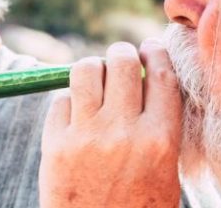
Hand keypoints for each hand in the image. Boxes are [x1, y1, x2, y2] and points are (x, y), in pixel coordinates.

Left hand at [40, 39, 183, 207]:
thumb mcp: (165, 173)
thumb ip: (160, 127)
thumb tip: (150, 77)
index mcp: (161, 140)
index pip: (162, 75)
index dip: (156, 52)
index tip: (150, 47)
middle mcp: (124, 132)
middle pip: (122, 62)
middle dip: (121, 54)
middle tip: (120, 59)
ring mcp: (87, 137)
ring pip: (85, 70)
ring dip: (92, 68)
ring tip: (94, 77)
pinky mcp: (55, 145)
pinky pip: (60, 100)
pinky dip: (68, 101)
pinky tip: (75, 114)